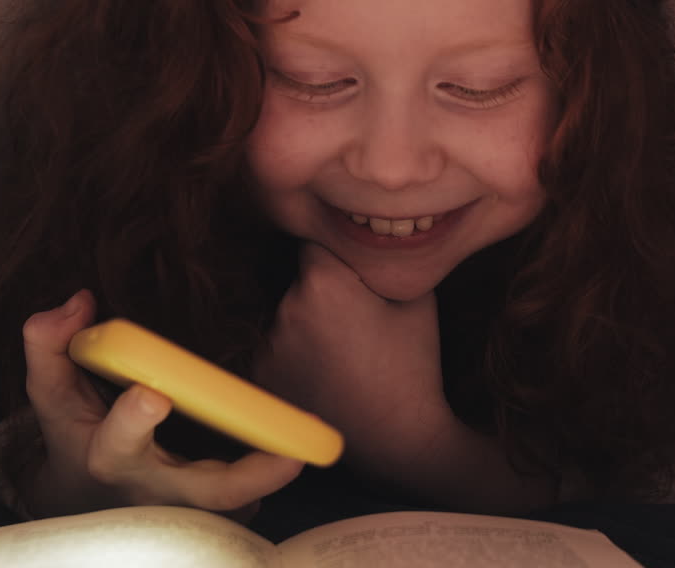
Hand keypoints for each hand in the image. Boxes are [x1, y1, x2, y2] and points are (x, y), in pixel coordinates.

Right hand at [18, 290, 302, 519]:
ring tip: (308, 444)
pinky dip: (271, 478)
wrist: (90, 494)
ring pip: (240, 503)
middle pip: (206, 492)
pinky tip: (295, 447)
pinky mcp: (216, 511)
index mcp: (110, 456)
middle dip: (249, 476)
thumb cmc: (77, 433)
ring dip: (274, 478)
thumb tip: (78, 302)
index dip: (134, 421)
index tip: (152, 393)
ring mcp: (189, 505)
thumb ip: (50, 343)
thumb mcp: (51, 393)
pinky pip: (250, 500)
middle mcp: (154, 487)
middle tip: (290, 453)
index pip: (118, 442)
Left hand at [252, 244, 450, 459]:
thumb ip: (386, 261)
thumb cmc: (412, 366)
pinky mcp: (259, 376)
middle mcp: (285, 308)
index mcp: (323, 282)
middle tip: (352, 321)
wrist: (397, 439)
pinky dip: (292, 354)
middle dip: (319, 290)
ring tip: (341, 353)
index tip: (349, 269)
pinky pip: (273, 348)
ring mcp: (267, 345)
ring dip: (303, 323)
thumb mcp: (416, 300)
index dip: (333, 252)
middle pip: (296, 280)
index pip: (314, 241)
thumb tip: (370, 236)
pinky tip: (324, 372)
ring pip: (284, 314)